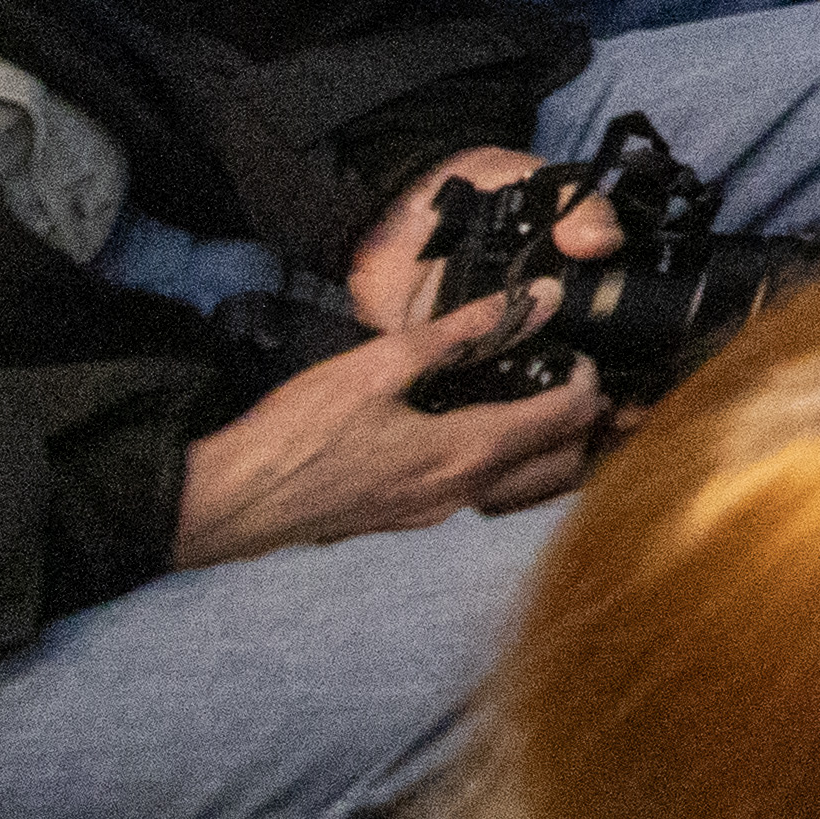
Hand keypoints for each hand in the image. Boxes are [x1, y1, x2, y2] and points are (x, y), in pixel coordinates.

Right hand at [173, 285, 602, 559]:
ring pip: (523, 494)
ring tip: (546, 411)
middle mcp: (460, 494)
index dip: (586, 383)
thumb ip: (463, 330)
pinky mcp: (407, 519)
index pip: (564, 421)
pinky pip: (481, 499)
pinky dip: (506, 470)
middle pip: (561, 470)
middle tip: (578, 386)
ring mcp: (433, 514)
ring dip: (551, 457)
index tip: (580, 355)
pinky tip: (483, 438)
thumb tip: (532, 300)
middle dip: (586, 429)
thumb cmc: (297, 435)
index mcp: (465, 453)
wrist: (233, 503)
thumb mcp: (380, 362)